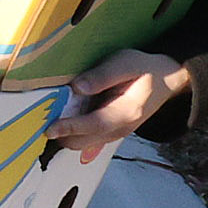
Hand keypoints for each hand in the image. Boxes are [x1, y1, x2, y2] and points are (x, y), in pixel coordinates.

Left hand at [48, 49, 190, 151]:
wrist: (167, 80)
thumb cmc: (145, 69)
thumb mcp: (126, 63)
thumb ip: (102, 76)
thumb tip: (76, 87)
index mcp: (126, 112)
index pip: (94, 125)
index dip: (70, 127)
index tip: (49, 128)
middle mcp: (120, 129)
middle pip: (83, 142)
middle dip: (61, 134)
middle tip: (39, 119)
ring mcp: (115, 133)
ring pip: (81, 143)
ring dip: (64, 135)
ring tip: (46, 118)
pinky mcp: (109, 132)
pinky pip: (85, 138)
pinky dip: (71, 132)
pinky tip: (60, 117)